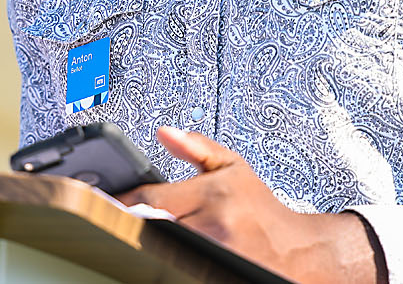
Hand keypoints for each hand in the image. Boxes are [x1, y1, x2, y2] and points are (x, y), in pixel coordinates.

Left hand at [119, 127, 385, 283]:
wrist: (293, 250)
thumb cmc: (259, 208)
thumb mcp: (232, 166)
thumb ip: (195, 147)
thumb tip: (163, 132)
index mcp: (213, 194)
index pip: (151, 197)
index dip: (125, 198)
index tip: (108, 197)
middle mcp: (211, 226)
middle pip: (150, 224)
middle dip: (132, 219)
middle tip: (116, 215)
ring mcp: (211, 254)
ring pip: (160, 245)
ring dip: (148, 237)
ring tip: (137, 229)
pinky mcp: (210, 270)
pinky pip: (175, 261)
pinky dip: (165, 253)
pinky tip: (161, 246)